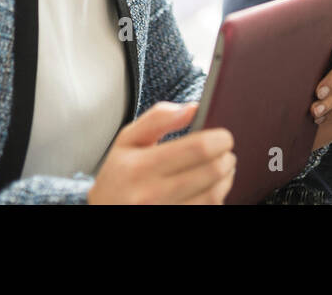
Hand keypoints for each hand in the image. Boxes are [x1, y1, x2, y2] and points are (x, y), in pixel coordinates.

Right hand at [88, 102, 234, 203]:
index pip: (198, 148)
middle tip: (226, 153)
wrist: (104, 213)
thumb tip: (193, 108)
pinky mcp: (173, 223)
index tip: (224, 136)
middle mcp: (150, 195)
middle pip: (213, 172)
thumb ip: (158, 117)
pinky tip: (209, 188)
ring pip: (215, 195)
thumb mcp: (127, 140)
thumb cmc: (119, 174)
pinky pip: (208, 210)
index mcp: (139, 167)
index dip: (221, 139)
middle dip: (227, 158)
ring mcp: (163, 213)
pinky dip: (216, 198)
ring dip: (226, 179)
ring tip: (221, 169)